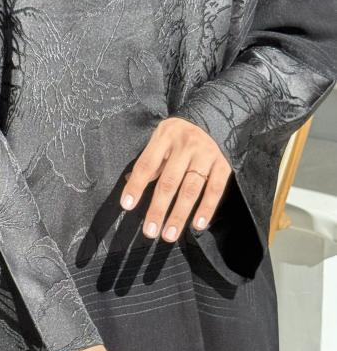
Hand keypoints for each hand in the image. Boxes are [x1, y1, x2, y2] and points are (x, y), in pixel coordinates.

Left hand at [120, 117, 232, 241]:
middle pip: (169, 182)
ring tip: (169, 235)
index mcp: (165, 137)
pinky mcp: (223, 164)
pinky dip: (206, 209)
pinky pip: (214, 190)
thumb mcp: (162, 139)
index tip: (127, 206)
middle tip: (150, 232)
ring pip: (190, 189)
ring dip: (179, 215)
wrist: (215, 115)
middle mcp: (186, 145)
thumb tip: (129, 187)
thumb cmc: (180, 135)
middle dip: (158, 208)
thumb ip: (150, 162)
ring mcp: (206, 155)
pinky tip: (197, 225)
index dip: (136, 186)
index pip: (147, 164)